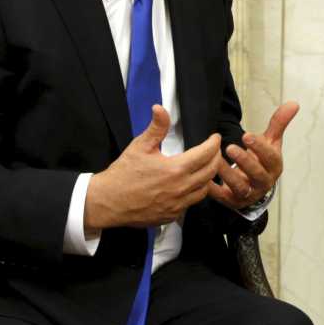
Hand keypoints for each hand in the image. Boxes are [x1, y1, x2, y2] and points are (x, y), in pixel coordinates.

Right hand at [85, 105, 222, 229]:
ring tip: (204, 167)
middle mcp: (180, 188)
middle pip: (211, 172)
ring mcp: (177, 204)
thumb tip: (160, 108)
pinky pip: (191, 203)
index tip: (214, 138)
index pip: (206, 154)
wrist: (107, 202)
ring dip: (208, 177)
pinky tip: (188, 185)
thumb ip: (156, 128)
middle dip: (216, 158)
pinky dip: (194, 193)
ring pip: (204, 190)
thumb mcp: (139, 146)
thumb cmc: (122, 174)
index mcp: (175, 169)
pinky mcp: (172, 215)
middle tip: (213, 151)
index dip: (214, 143)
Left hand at [208, 101, 298, 210]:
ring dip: (228, 174)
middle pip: (257, 173)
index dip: (260, 147)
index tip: (247, 136)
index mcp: (274, 167)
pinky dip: (214, 191)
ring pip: (240, 187)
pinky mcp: (233, 201)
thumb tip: (293, 103)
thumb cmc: (262, 161)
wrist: (255, 187)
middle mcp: (264, 182)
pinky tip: (205, 181)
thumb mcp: (271, 143)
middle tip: (230, 147)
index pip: (270, 157)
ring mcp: (249, 193)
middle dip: (244, 161)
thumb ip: (278, 124)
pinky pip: (223, 197)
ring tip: (216, 161)